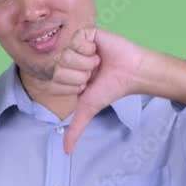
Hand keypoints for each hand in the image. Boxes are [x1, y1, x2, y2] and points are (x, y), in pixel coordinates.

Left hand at [61, 27, 146, 154]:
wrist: (132, 72)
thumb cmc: (112, 89)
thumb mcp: (88, 109)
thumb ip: (76, 128)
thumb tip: (66, 152)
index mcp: (66, 73)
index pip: (54, 77)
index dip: (71, 82)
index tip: (86, 83)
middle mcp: (68, 58)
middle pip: (59, 65)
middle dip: (78, 72)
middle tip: (93, 73)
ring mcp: (76, 44)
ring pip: (66, 52)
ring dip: (85, 61)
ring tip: (97, 61)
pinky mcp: (87, 32)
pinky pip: (76, 39)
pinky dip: (88, 48)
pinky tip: (98, 51)